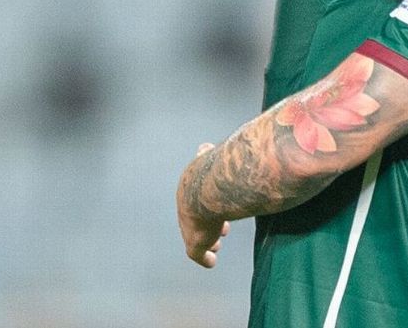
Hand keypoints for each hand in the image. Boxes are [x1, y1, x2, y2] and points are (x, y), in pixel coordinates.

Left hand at [177, 142, 230, 267]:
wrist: (208, 190)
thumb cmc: (213, 172)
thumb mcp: (207, 158)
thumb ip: (206, 154)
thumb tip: (203, 146)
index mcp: (188, 190)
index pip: (194, 199)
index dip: (206, 203)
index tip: (217, 209)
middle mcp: (185, 210)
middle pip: (195, 219)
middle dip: (208, 223)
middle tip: (222, 228)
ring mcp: (189, 227)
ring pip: (197, 236)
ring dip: (207, 240)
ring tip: (217, 243)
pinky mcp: (195, 243)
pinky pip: (198, 255)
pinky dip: (204, 258)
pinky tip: (211, 262)